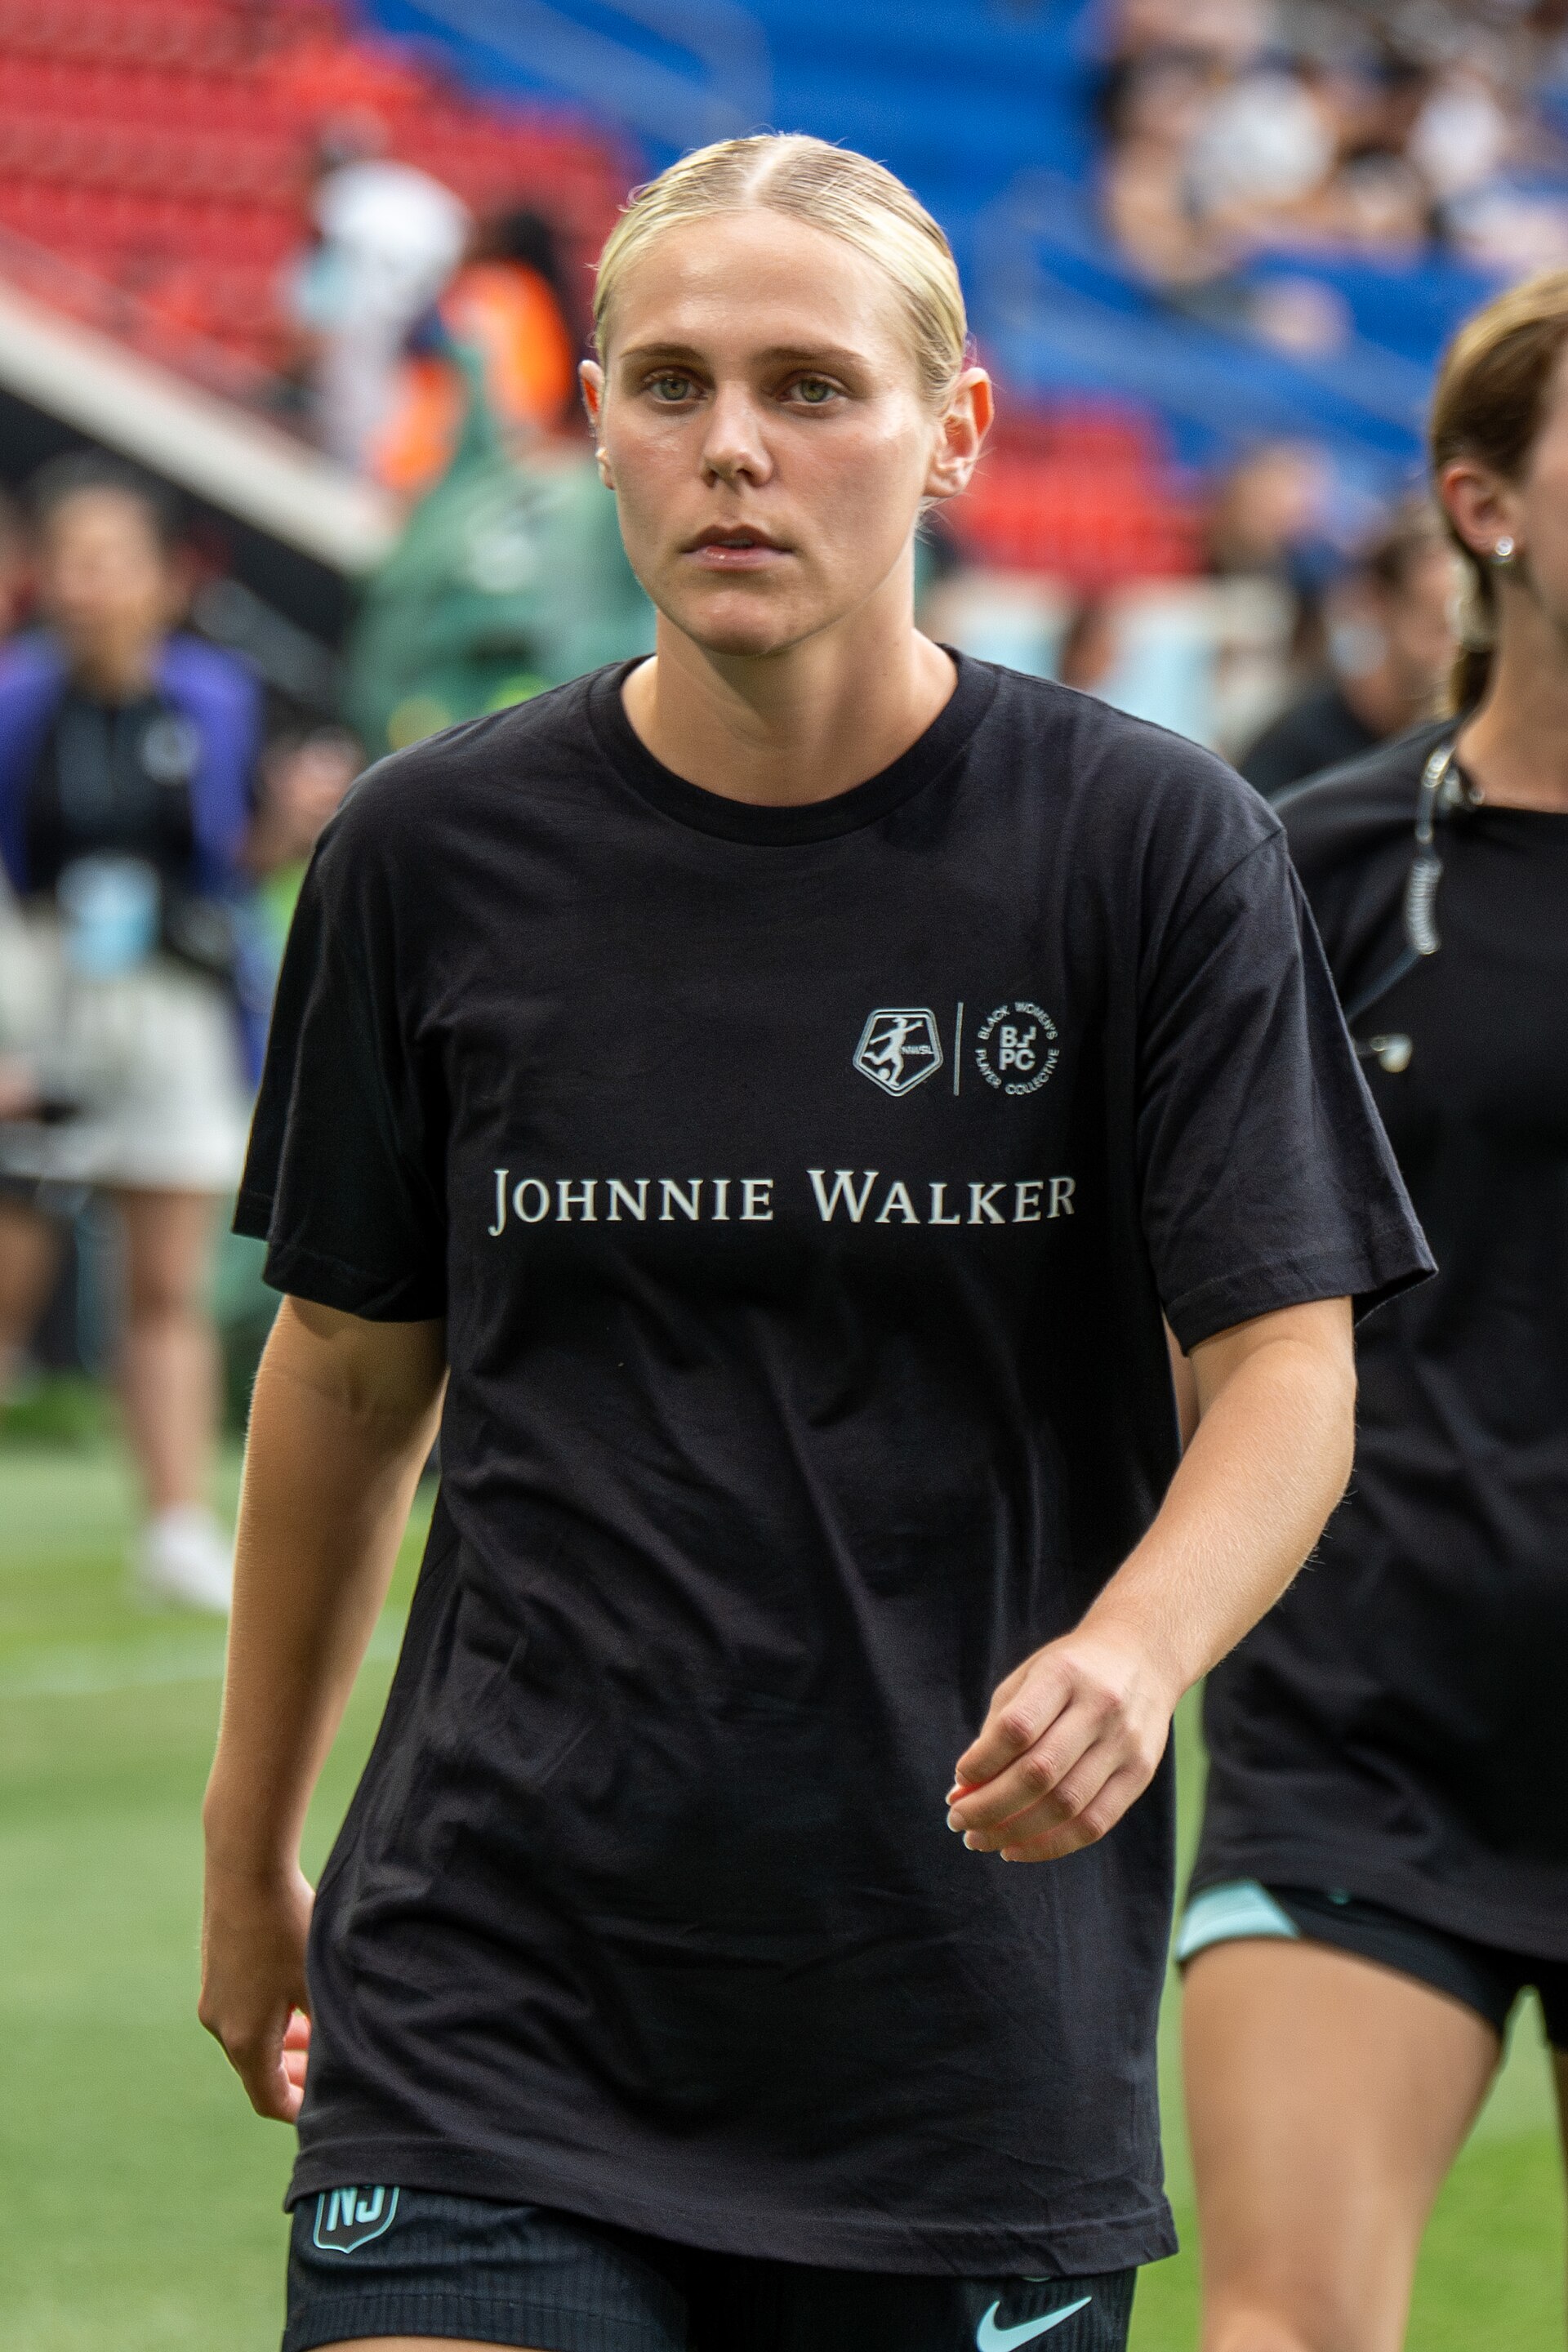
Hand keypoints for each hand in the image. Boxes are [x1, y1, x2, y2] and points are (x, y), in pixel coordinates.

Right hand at [198, 1857, 314, 2120]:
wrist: (244, 1868)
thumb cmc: (288, 1927)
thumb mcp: (318, 1982)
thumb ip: (329, 2028)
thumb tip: (346, 2060)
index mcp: (245, 2041)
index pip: (268, 2099)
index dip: (299, 2110)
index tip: (326, 2108)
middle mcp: (220, 2025)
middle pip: (258, 2070)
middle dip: (294, 2075)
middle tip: (328, 2071)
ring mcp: (212, 1996)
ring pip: (251, 2037)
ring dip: (283, 2043)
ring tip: (316, 2032)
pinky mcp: (214, 1969)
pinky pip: (242, 2010)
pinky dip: (270, 2016)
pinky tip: (295, 1993)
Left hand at [945, 1624, 1177, 1861]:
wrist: (1142, 1655)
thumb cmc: (1070, 1672)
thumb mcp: (1030, 1678)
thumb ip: (997, 1731)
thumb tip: (962, 1792)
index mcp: (1065, 1674)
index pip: (1017, 1729)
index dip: (982, 1762)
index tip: (959, 1779)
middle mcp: (1100, 1707)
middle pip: (1039, 1773)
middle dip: (990, 1806)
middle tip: (958, 1821)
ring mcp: (1125, 1742)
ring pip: (1066, 1806)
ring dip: (1015, 1832)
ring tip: (981, 1839)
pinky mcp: (1141, 1773)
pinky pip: (1095, 1824)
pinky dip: (1051, 1845)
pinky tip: (1017, 1847)